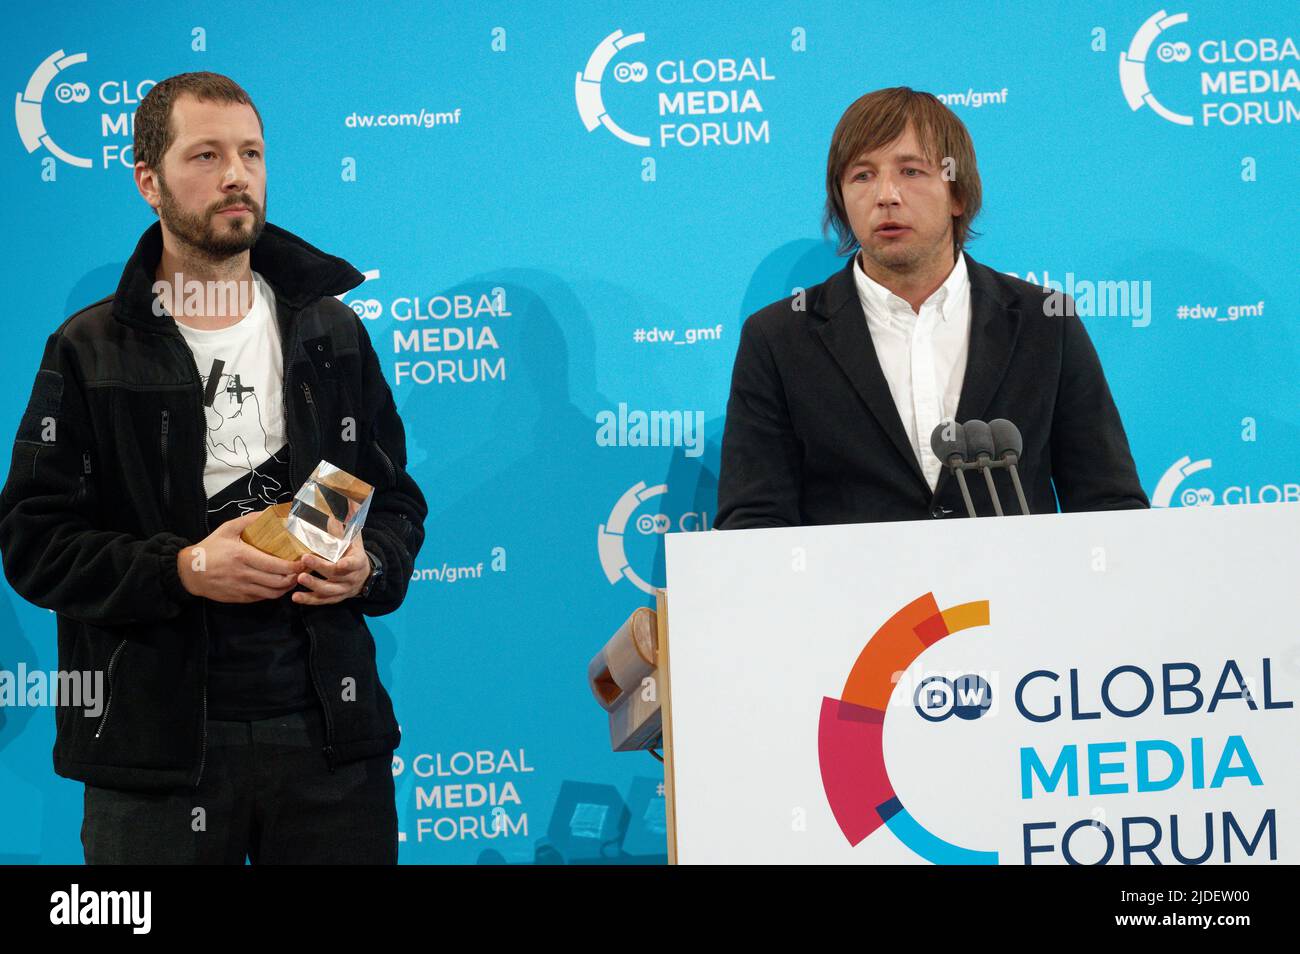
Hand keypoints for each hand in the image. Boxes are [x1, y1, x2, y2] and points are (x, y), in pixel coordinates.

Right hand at [177, 510, 304, 602]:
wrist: (189, 572)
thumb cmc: (210, 548)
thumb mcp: (227, 529)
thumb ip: (249, 520)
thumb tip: (271, 511)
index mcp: (243, 556)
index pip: (276, 565)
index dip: (295, 566)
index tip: (304, 561)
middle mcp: (244, 574)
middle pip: (279, 581)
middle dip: (296, 577)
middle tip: (304, 569)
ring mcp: (242, 588)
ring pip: (273, 593)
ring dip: (287, 587)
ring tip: (294, 578)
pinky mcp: (239, 598)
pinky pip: (262, 598)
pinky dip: (274, 593)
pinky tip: (279, 584)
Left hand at [291, 531, 369, 605]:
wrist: (364, 577)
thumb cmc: (353, 554)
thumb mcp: (352, 540)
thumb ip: (342, 529)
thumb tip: (334, 512)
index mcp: (358, 562)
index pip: (353, 563)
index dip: (347, 564)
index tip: (340, 563)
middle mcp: (351, 578)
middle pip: (336, 575)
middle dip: (321, 568)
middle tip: (305, 560)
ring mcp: (343, 590)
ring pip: (329, 590)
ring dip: (313, 585)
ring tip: (299, 579)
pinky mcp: (334, 598)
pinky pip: (322, 600)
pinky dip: (309, 600)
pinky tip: (296, 597)